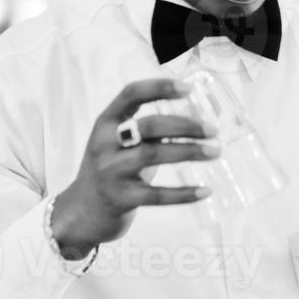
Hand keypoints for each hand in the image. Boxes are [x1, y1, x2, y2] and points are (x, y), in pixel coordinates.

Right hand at [51, 78, 219, 257]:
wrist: (82, 210)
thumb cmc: (114, 168)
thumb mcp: (123, 142)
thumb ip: (152, 129)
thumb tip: (202, 119)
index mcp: (106, 122)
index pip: (131, 94)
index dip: (160, 87)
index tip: (188, 88)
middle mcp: (104, 144)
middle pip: (149, 125)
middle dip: (185, 125)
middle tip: (213, 130)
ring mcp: (110, 172)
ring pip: (153, 155)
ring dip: (189, 151)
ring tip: (216, 151)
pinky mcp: (120, 199)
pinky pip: (156, 195)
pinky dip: (184, 193)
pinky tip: (206, 190)